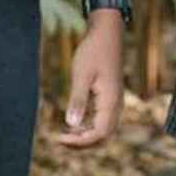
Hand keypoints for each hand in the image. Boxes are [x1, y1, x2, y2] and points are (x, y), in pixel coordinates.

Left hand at [56, 17, 124, 147]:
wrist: (106, 33)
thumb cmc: (93, 51)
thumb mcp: (81, 75)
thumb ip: (77, 100)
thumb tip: (70, 124)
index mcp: (111, 101)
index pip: (100, 134)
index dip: (80, 142)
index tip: (60, 138)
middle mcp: (116, 104)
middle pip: (103, 135)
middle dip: (82, 142)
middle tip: (59, 139)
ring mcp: (115, 101)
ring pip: (103, 129)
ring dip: (85, 135)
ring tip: (64, 134)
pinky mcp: (110, 96)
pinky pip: (102, 119)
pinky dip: (88, 125)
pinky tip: (73, 123)